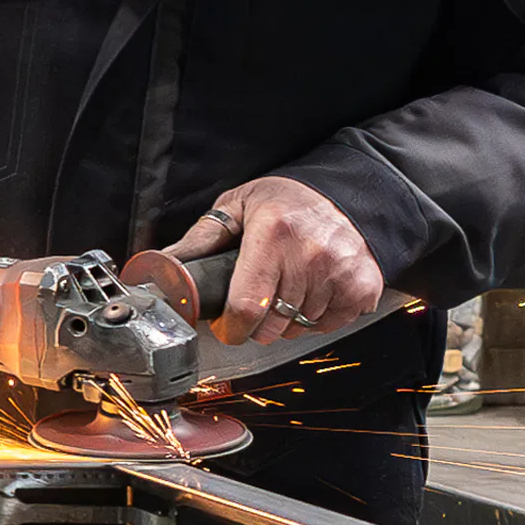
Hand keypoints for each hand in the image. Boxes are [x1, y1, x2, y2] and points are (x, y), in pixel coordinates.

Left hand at [168, 176, 380, 348]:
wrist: (348, 195)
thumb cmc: (288, 201)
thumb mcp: (238, 206)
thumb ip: (202, 239)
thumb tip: (162, 265)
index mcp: (273, 233)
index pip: (247, 306)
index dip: (231, 327)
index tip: (226, 327)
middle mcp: (310, 255)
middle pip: (271, 325)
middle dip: (255, 324)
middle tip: (255, 302)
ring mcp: (340, 273)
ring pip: (298, 328)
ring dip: (285, 321)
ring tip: (285, 289)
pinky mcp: (362, 287)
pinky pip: (327, 326)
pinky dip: (315, 319)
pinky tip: (311, 293)